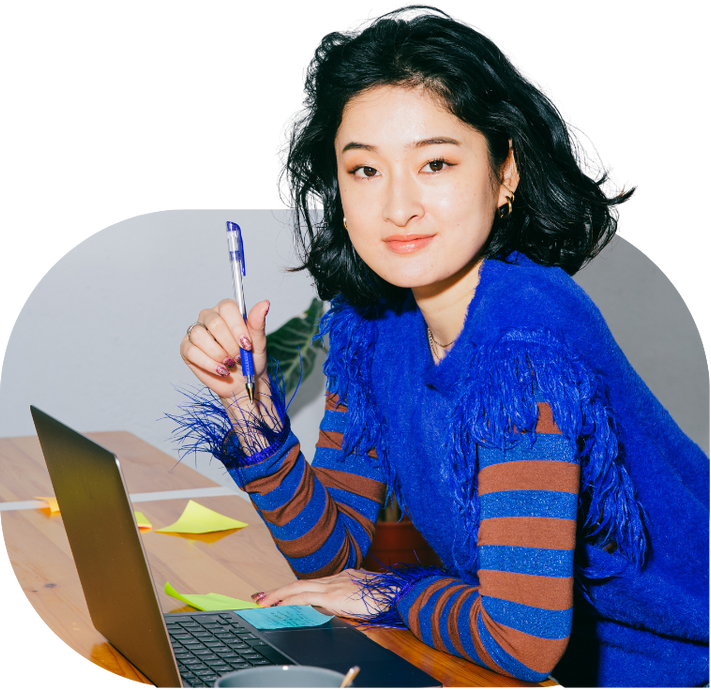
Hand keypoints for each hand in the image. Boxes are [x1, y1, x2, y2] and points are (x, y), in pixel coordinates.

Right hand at [180, 298, 270, 405]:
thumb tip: (265, 303)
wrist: (242, 383)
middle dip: (229, 345)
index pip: (227, 307)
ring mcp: (196, 331)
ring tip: (229, 363)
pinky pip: (191, 351)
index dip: (237, 327)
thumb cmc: (250, 360)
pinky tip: (220, 370)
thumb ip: (258, 324)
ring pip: (200, 336)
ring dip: (218, 354)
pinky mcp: (186, 348)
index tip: (247, 344)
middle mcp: (209, 316)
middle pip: (214, 322)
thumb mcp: (258, 344)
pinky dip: (209, 364)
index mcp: (227, 310)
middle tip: (239, 357)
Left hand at [251, 570, 387, 618]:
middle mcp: (336, 578)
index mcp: (343, 578)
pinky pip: (306, 597)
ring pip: (298, 587)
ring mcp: (334, 585)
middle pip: (300, 583)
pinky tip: (279, 605)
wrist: (397, 593)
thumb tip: (338, 607)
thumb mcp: (364, 598)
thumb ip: (350, 600)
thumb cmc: (386, 598)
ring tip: (262, 601)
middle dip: (278, 591)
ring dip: (278, 595)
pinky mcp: (334, 595)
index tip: (280, 594)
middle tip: (259, 596)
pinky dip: (290, 600)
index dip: (293, 589)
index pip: (312, 584)